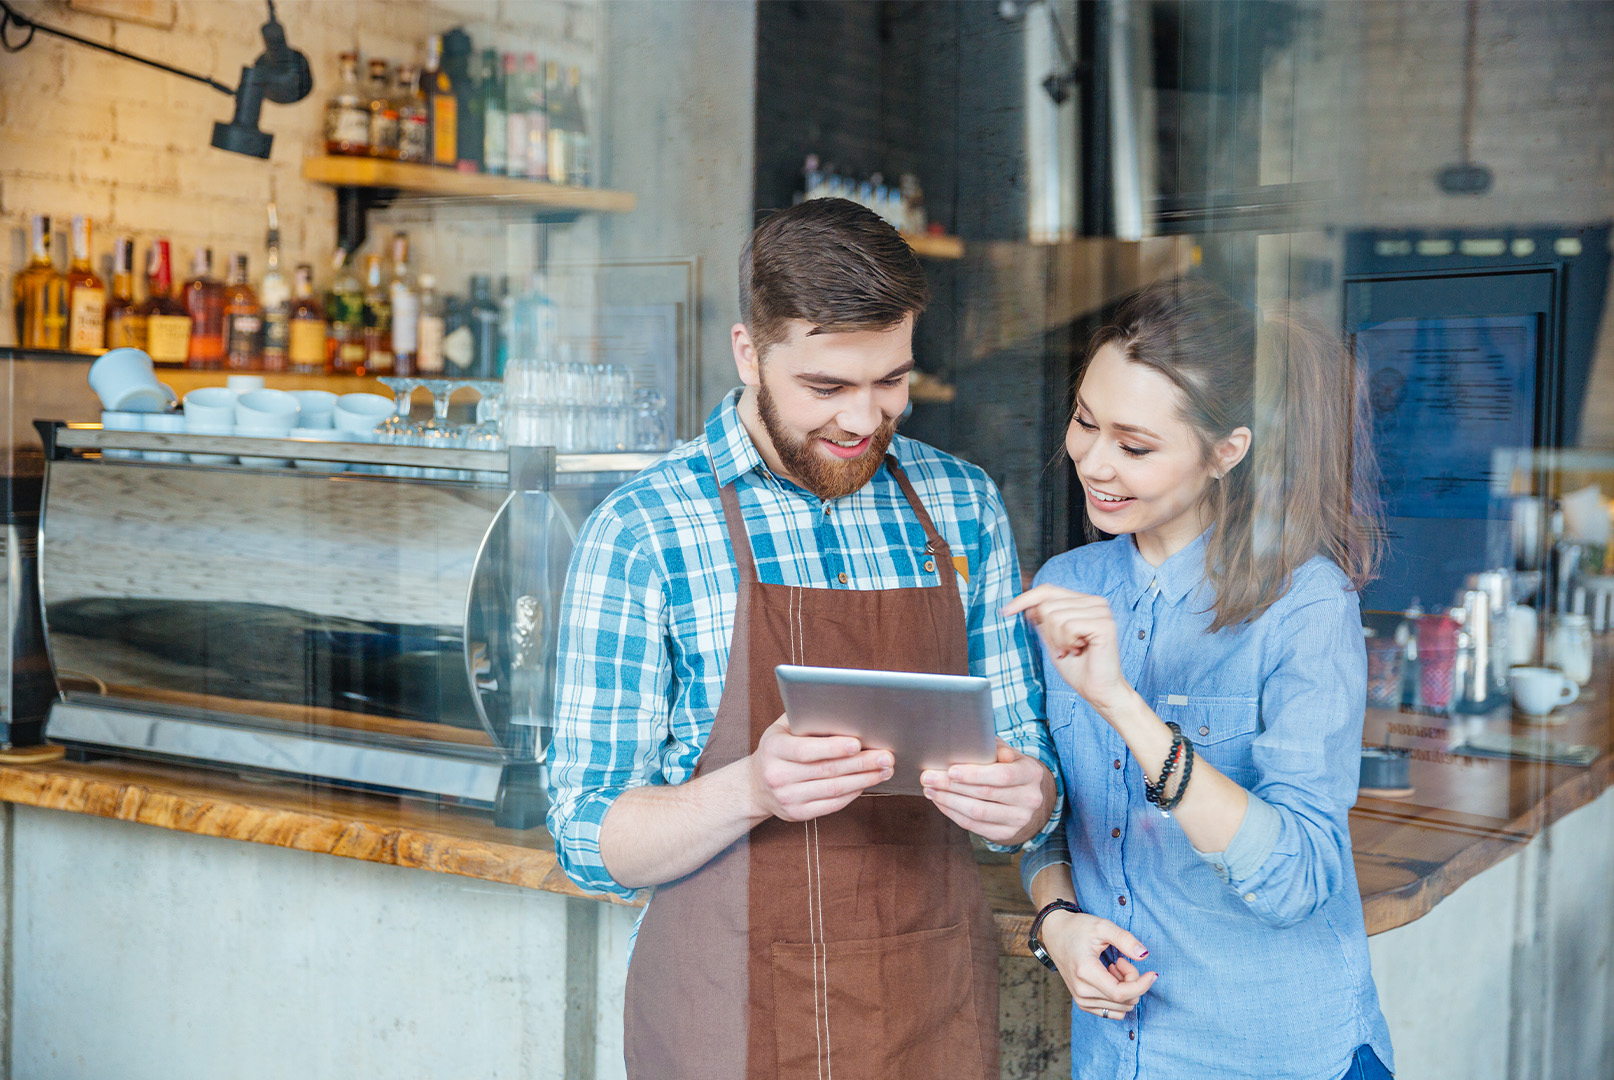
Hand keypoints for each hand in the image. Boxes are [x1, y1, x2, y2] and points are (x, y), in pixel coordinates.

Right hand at [750, 715, 892, 822]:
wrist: (755, 785)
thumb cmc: (778, 748)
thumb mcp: (782, 729)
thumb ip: (806, 718)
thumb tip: (842, 710)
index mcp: (774, 749)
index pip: (806, 750)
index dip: (833, 747)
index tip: (858, 743)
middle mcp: (778, 775)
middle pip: (827, 770)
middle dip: (861, 763)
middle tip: (886, 756)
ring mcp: (787, 798)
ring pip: (834, 789)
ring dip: (864, 780)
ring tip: (884, 770)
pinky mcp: (797, 814)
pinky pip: (832, 804)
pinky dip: (853, 793)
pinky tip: (867, 783)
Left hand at [920, 740, 1053, 844]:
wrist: (1026, 795)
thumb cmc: (1010, 766)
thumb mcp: (1007, 752)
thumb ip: (993, 747)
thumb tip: (976, 746)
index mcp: (1031, 773)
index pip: (1002, 775)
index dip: (975, 774)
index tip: (950, 770)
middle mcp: (1030, 799)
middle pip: (985, 794)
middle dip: (952, 785)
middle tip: (928, 777)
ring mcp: (1019, 819)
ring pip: (977, 812)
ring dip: (948, 801)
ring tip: (930, 790)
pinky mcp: (1006, 833)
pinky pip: (974, 826)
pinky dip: (953, 814)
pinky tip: (940, 802)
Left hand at [1003, 586, 1129, 715]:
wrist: (1098, 691)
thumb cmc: (1078, 668)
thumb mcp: (1052, 640)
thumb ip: (1043, 620)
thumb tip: (1026, 605)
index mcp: (1083, 602)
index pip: (1047, 590)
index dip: (1024, 599)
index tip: (1005, 612)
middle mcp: (1094, 602)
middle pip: (1047, 605)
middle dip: (1047, 632)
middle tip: (1062, 649)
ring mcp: (1101, 611)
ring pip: (1055, 615)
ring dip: (1057, 640)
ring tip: (1072, 651)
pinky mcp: (1104, 624)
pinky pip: (1068, 625)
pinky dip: (1067, 642)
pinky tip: (1079, 651)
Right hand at [1039, 908, 1157, 1019]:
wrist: (1056, 934)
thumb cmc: (1078, 928)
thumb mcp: (1102, 926)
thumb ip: (1124, 939)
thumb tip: (1144, 954)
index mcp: (1085, 972)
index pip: (1121, 993)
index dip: (1142, 985)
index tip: (1152, 973)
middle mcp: (1082, 992)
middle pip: (1124, 1001)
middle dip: (1132, 981)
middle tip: (1121, 960)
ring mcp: (1081, 1000)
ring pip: (1121, 1008)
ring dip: (1126, 989)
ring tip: (1113, 968)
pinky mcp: (1083, 1004)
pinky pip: (1113, 1012)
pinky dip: (1119, 998)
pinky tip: (1110, 979)